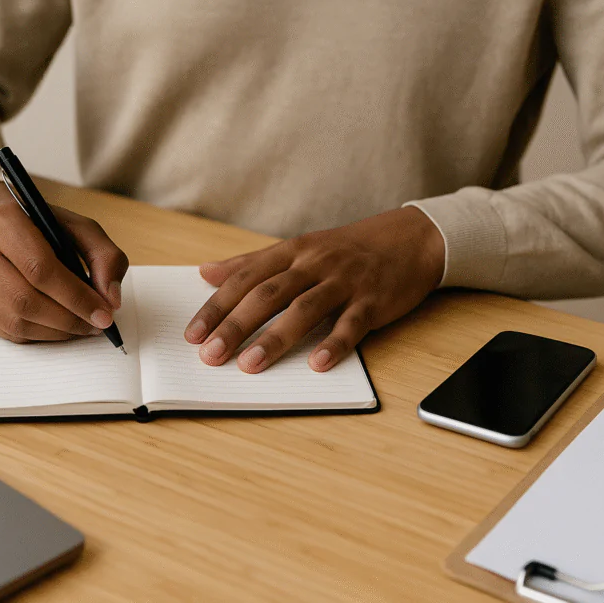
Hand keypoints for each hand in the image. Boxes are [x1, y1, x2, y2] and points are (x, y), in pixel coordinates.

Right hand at [0, 181, 128, 342]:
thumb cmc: (42, 227)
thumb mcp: (80, 228)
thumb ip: (105, 256)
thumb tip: (110, 299)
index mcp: (3, 220)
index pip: (40, 268)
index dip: (76, 296)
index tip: (104, 313)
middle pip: (25, 300)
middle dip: (69, 319)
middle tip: (96, 325)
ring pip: (15, 321)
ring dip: (56, 332)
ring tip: (82, 326)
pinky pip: (6, 332)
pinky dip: (39, 336)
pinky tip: (59, 328)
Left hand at [184, 207, 444, 371]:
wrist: (411, 238)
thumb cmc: (348, 249)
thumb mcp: (299, 248)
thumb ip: (251, 262)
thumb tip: (206, 272)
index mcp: (292, 251)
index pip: (245, 279)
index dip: (216, 307)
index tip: (192, 334)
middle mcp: (314, 264)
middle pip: (267, 295)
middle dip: (235, 325)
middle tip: (210, 355)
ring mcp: (344, 281)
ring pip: (304, 309)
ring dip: (274, 339)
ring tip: (249, 365)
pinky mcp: (373, 300)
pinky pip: (351, 324)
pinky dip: (334, 344)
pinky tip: (317, 364)